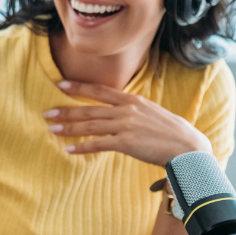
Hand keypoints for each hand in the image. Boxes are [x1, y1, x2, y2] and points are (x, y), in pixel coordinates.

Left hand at [43, 80, 211, 166]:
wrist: (188, 148)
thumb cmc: (172, 133)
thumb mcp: (152, 112)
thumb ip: (134, 110)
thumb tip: (119, 111)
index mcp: (133, 100)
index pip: (100, 90)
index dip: (79, 87)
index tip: (60, 85)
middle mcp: (126, 110)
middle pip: (89, 109)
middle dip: (66, 110)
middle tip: (47, 112)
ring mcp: (125, 126)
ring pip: (90, 125)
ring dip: (68, 128)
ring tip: (52, 129)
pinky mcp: (126, 143)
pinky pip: (98, 144)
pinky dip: (81, 147)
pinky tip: (68, 149)